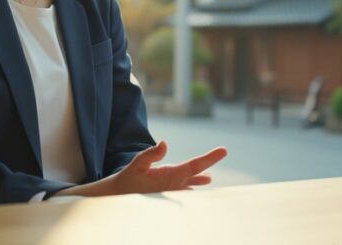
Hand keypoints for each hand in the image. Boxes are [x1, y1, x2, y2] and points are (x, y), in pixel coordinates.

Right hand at [104, 140, 227, 195]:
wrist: (118, 199)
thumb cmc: (127, 180)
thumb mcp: (137, 164)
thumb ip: (150, 154)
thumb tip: (164, 143)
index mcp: (171, 176)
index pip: (195, 165)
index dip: (210, 157)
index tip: (224, 150)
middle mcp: (175, 185)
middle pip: (195, 172)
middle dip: (207, 164)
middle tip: (222, 152)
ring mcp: (171, 191)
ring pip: (190, 184)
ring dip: (199, 178)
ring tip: (208, 179)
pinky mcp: (165, 193)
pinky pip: (181, 190)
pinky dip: (189, 186)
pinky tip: (192, 186)